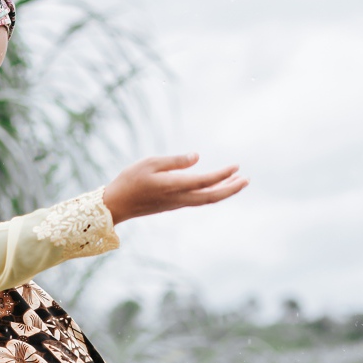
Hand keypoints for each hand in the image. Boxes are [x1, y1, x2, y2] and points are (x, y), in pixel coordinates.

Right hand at [101, 154, 247, 224]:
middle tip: (247, 179)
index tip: (236, 166)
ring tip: (238, 181)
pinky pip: (198, 200)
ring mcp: (177, 203)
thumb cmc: (129, 180)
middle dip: (231, 189)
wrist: (116, 205)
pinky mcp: (173, 204)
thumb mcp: (149, 163)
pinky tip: (216, 186)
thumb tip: (197, 157)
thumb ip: (174, 161)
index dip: (223, 175)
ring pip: (207, 199)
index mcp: (174, 186)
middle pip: (212, 197)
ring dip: (224, 191)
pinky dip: (211, 193)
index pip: (205, 182)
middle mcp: (179, 198)